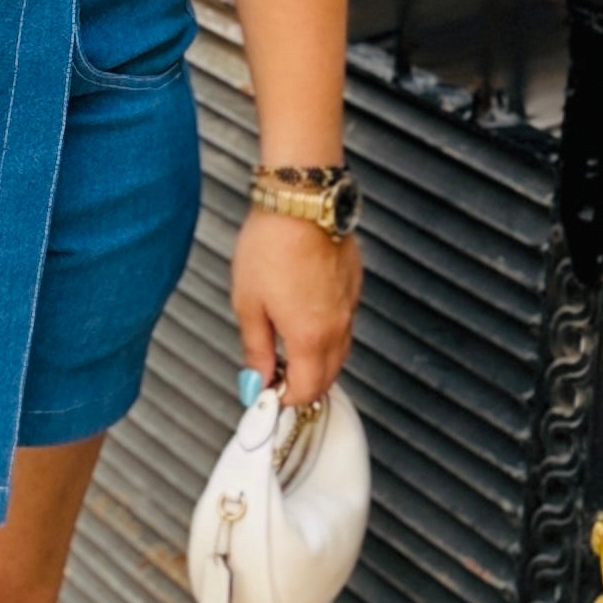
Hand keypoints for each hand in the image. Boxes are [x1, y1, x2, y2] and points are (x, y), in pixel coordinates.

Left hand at [231, 209, 359, 408]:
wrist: (301, 202)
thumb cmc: (271, 245)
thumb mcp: (248, 304)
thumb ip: (256, 349)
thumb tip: (256, 381)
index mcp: (310, 336)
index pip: (306, 390)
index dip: (284, 399)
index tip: (265, 394)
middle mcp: (337, 326)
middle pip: (328, 377)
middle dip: (303, 385)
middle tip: (275, 377)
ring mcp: (350, 306)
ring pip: (340, 352)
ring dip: (317, 362)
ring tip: (287, 349)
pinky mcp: (354, 286)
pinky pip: (345, 324)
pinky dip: (328, 335)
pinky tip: (304, 319)